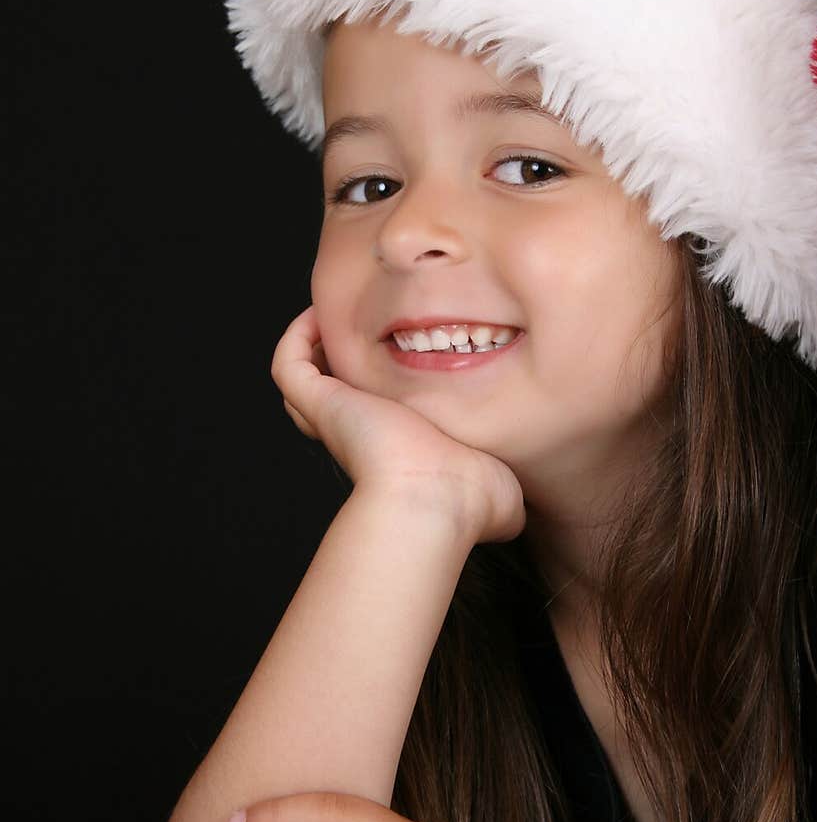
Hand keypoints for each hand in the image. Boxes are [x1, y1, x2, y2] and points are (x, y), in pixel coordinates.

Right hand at [271, 305, 524, 542]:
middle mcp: (361, 434)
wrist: (437, 500)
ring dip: (315, 348)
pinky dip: (296, 337)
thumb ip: (509, 491)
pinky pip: (288, 365)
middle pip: (334, 398)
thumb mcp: (503, 493)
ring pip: (305, 381)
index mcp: (398, 448)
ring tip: (337, 316)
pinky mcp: (321, 403)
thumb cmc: (469, 504)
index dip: (381, 391)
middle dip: (343, 364)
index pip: (376, 418)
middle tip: (364, 331)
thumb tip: (522, 506)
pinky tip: (319, 316)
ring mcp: (337, 417)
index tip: (404, 360)